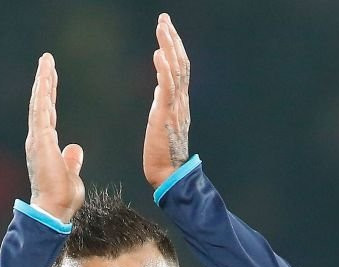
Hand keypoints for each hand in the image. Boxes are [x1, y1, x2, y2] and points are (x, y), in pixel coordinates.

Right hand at [26, 53, 84, 222]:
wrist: (53, 210)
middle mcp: (38, 140)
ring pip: (39, 104)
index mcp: (46, 146)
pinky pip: (40, 112)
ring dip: (43, 81)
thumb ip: (71, 160)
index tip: (51, 78)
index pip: (48, 114)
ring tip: (46, 61)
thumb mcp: (71, 175)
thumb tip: (74, 148)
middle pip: (41, 104)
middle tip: (46, 60)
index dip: (49, 95)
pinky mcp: (40, 141)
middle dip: (44, 81)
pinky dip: (42, 94)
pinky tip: (44, 79)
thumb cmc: (61, 198)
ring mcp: (37, 139)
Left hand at [143, 13, 191, 189]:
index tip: (166, 29)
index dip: (174, 47)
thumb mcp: (162, 122)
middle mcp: (181, 101)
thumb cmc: (162, 153)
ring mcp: (175, 107)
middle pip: (180, 63)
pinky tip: (158, 53)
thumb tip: (160, 89)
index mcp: (179, 102)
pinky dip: (163, 70)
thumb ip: (163, 104)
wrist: (168, 175)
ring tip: (162, 27)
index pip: (179, 68)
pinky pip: (168, 88)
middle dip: (172, 39)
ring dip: (169, 46)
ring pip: (176, 70)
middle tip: (164, 18)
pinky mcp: (166, 116)